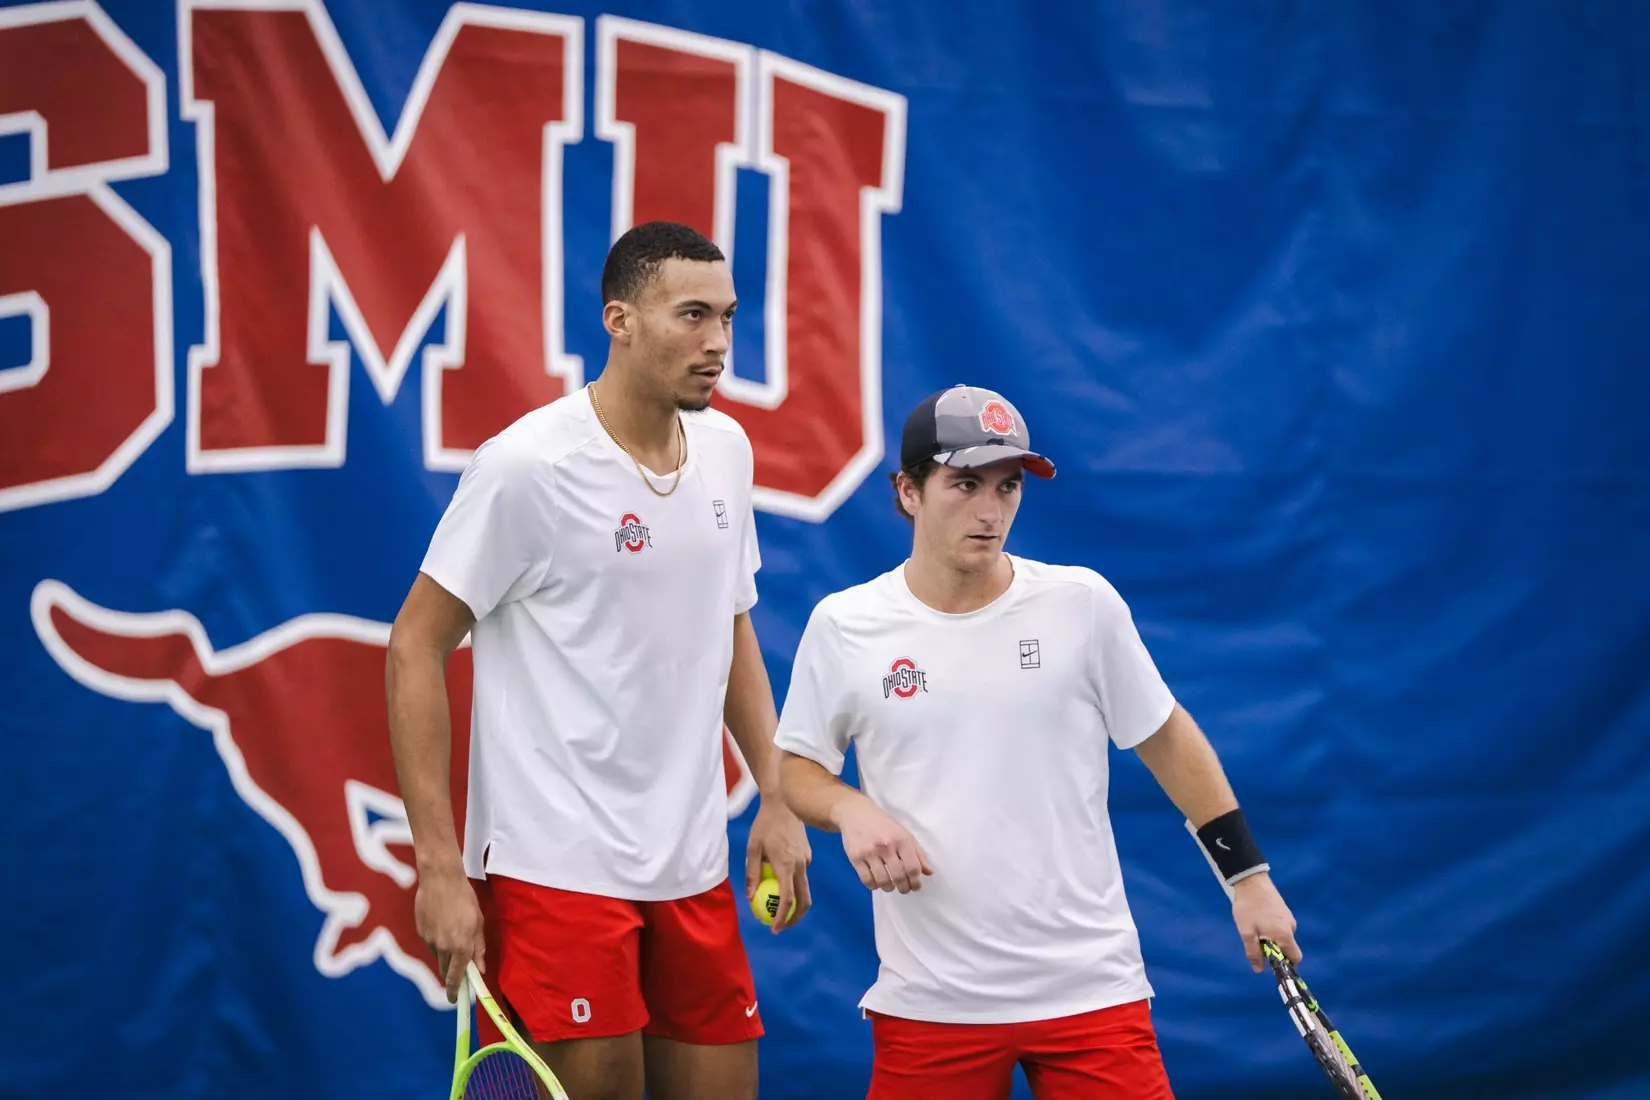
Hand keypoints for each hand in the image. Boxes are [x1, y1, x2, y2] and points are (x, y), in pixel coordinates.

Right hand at [415, 863, 485, 1001]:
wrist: (440, 880)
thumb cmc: (465, 898)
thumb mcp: (478, 922)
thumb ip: (479, 948)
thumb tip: (479, 969)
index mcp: (461, 946)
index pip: (457, 977)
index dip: (456, 991)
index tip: (455, 1000)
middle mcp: (444, 947)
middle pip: (445, 971)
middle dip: (451, 977)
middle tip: (457, 975)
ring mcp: (430, 940)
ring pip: (438, 956)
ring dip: (446, 955)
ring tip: (452, 934)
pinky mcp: (420, 932)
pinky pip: (430, 944)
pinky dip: (437, 941)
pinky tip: (442, 925)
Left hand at [746, 797, 811, 932]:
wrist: (784, 802)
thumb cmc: (764, 824)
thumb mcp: (752, 848)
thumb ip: (752, 873)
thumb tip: (750, 897)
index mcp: (786, 864)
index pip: (788, 898)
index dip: (783, 917)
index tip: (775, 929)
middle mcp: (801, 865)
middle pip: (804, 900)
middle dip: (794, 918)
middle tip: (780, 926)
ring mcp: (807, 860)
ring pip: (805, 889)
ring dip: (794, 903)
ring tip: (778, 909)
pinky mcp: (808, 855)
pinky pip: (802, 875)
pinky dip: (793, 885)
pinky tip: (779, 880)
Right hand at [836, 795, 932, 893]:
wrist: (856, 813)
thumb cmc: (884, 825)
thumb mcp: (904, 834)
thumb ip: (918, 853)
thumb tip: (929, 873)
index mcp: (901, 840)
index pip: (913, 868)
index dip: (916, 882)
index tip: (916, 887)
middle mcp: (886, 846)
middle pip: (898, 877)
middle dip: (904, 888)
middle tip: (904, 889)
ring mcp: (869, 852)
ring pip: (882, 881)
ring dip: (889, 888)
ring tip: (890, 886)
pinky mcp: (855, 857)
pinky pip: (866, 879)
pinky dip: (873, 886)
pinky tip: (877, 883)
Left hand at [1231, 872, 1298, 972]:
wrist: (1250, 880)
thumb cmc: (1248, 908)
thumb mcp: (1247, 933)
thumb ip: (1254, 953)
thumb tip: (1260, 970)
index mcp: (1285, 935)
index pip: (1295, 957)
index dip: (1286, 964)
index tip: (1272, 963)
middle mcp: (1291, 927)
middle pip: (1288, 947)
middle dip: (1275, 950)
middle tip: (1257, 941)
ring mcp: (1289, 917)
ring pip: (1283, 936)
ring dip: (1271, 938)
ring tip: (1255, 927)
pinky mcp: (1284, 910)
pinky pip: (1280, 926)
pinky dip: (1272, 928)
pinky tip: (1258, 919)